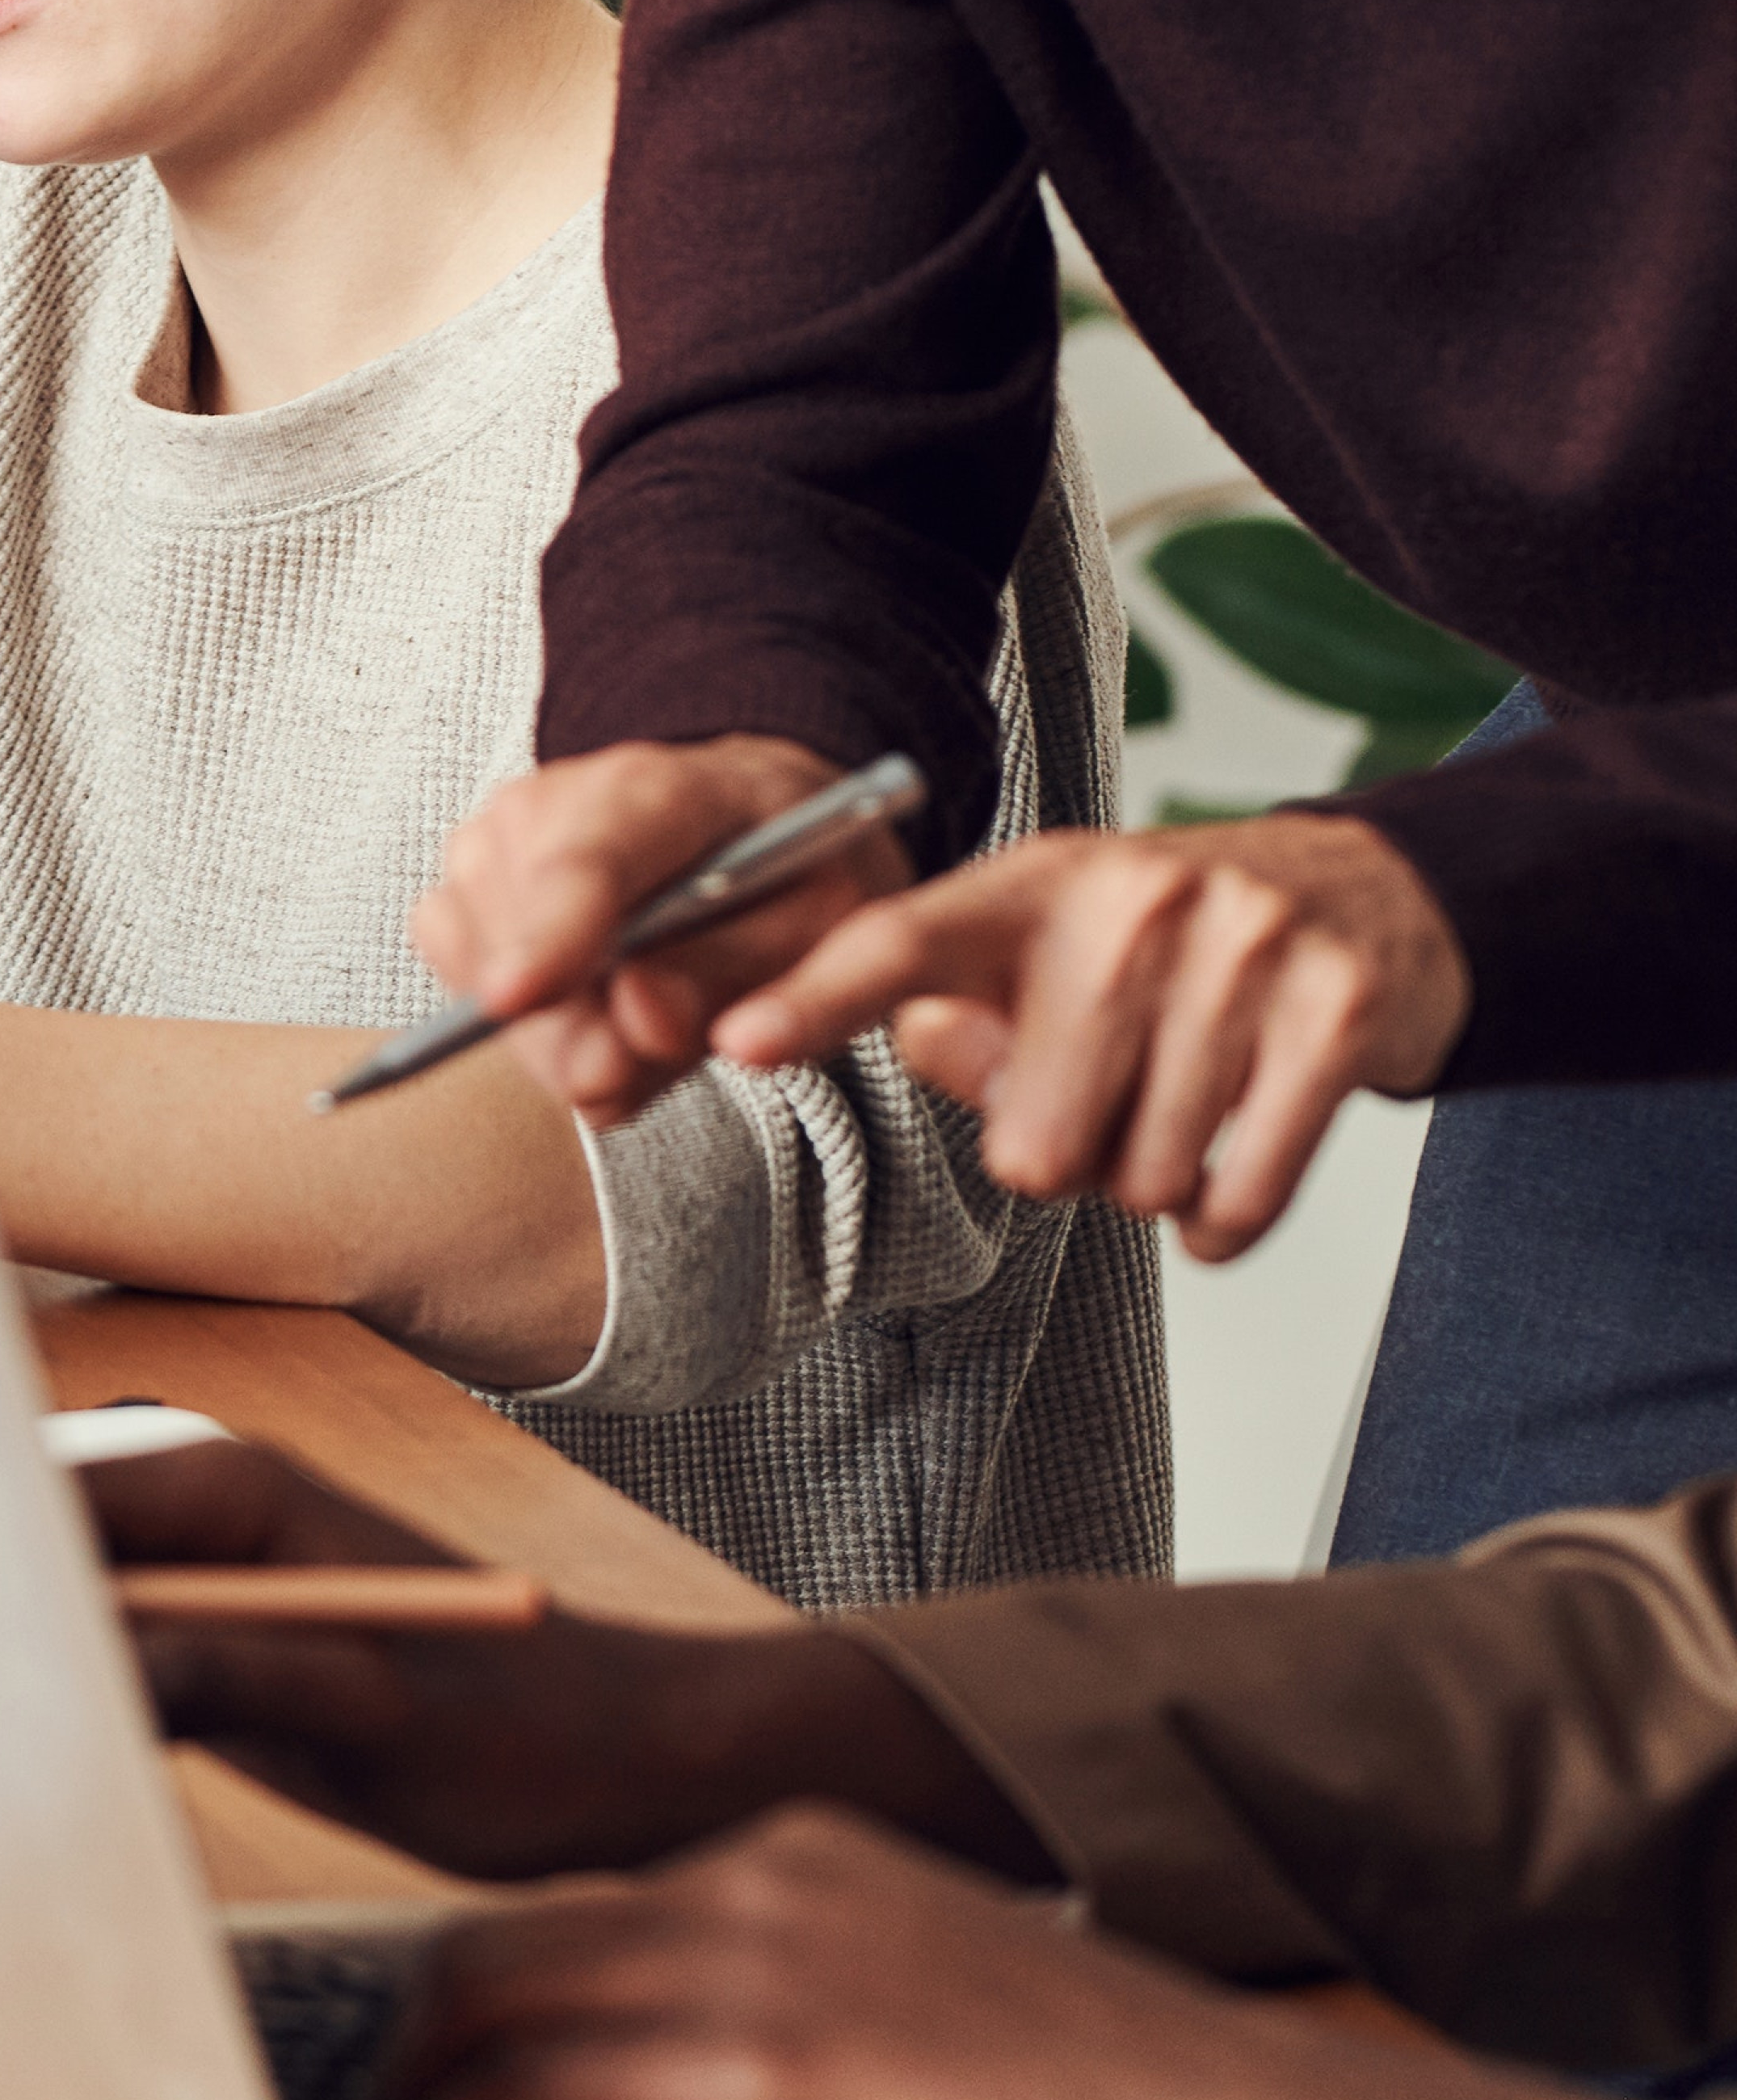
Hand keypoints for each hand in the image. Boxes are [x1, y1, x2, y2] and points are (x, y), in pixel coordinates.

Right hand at [81, 1437, 1035, 1882]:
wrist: (642, 1766)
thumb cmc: (526, 1734)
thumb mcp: (358, 1713)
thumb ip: (206, 1671)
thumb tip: (66, 1661)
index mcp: (225, 1483)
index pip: (33, 1496)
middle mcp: (200, 1504)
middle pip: (24, 1537)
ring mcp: (208, 1573)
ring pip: (60, 1599)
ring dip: (15, 1661)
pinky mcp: (224, 1643)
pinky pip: (109, 1651)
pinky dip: (73, 1699)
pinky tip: (54, 1765)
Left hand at [352, 1807, 1657, 2099]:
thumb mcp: (940, 2005)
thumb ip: (834, 2005)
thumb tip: (767, 2074)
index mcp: (797, 1853)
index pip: (590, 1901)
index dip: (499, 1981)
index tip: (446, 2051)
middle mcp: (749, 1880)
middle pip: (505, 1931)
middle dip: (412, 2026)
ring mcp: (745, 1965)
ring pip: (489, 1992)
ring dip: (406, 2090)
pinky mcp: (753, 2071)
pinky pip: (532, 2087)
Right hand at [407, 736, 895, 1124]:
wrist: (757, 821)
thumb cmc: (798, 872)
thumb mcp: (829, 930)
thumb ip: (746, 979)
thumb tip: (643, 1020)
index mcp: (666, 792)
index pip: (588, 860)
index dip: (547, 931)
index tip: (512, 1000)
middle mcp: (559, 797)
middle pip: (515, 921)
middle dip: (556, 1028)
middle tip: (619, 1077)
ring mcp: (501, 829)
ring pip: (474, 951)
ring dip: (544, 1028)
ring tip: (630, 1033)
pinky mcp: (470, 868)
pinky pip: (452, 955)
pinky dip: (513, 1010)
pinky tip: (583, 1016)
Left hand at [705, 814, 1468, 1262]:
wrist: (1363, 895)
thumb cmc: (1168, 947)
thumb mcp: (1045, 955)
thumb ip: (961, 1017)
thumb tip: (922, 1041)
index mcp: (1029, 884)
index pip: (898, 945)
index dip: (813, 1001)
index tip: (736, 1043)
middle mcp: (1130, 900)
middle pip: (1034, 1138)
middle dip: (1066, 1155)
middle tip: (1107, 1099)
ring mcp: (1241, 948)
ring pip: (1141, 1175)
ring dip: (1152, 1177)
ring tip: (1179, 1104)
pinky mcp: (1336, 1011)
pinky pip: (1242, 1190)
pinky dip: (1225, 1215)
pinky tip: (1227, 1170)